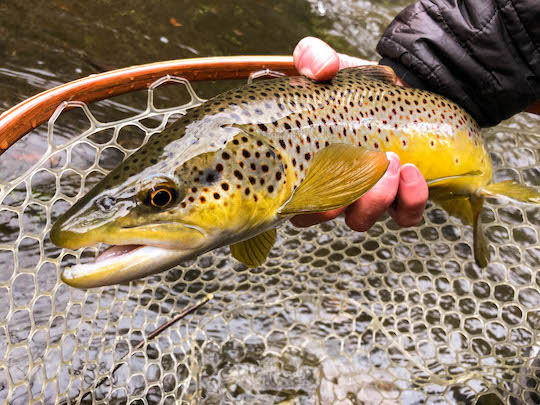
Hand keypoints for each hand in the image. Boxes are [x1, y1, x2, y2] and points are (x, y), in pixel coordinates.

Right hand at [291, 37, 428, 229]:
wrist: (403, 88)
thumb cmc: (357, 86)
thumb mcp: (331, 65)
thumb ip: (314, 57)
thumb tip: (322, 69)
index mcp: (308, 164)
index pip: (294, 200)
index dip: (300, 203)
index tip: (313, 182)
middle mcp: (333, 186)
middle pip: (325, 215)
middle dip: (340, 200)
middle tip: (361, 164)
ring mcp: (367, 195)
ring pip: (362, 219)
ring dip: (375, 199)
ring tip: (392, 162)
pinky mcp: (401, 196)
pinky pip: (405, 216)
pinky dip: (409, 201)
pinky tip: (413, 174)